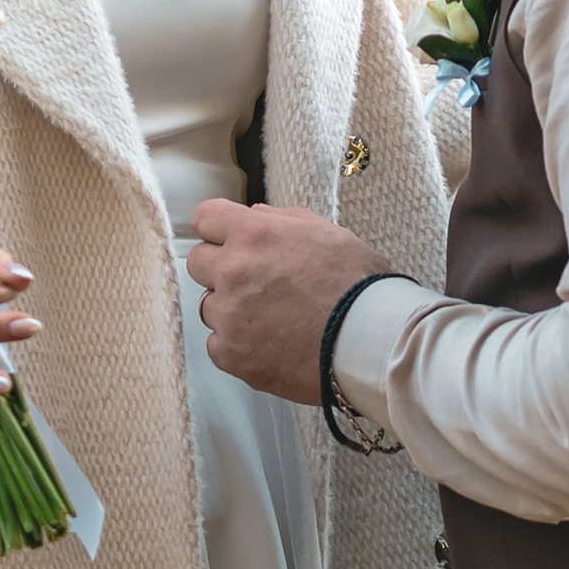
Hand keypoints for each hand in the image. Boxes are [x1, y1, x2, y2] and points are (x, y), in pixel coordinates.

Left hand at [186, 201, 379, 403]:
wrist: (369, 342)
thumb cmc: (359, 285)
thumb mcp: (329, 233)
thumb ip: (284, 220)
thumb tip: (254, 213)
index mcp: (255, 234)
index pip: (205, 218)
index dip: (217, 229)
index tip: (228, 240)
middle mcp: (233, 271)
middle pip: (198, 263)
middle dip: (221, 269)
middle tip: (255, 283)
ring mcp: (229, 316)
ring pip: (209, 307)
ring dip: (231, 310)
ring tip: (271, 320)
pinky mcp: (231, 355)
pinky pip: (217, 345)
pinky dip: (237, 346)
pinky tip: (269, 346)